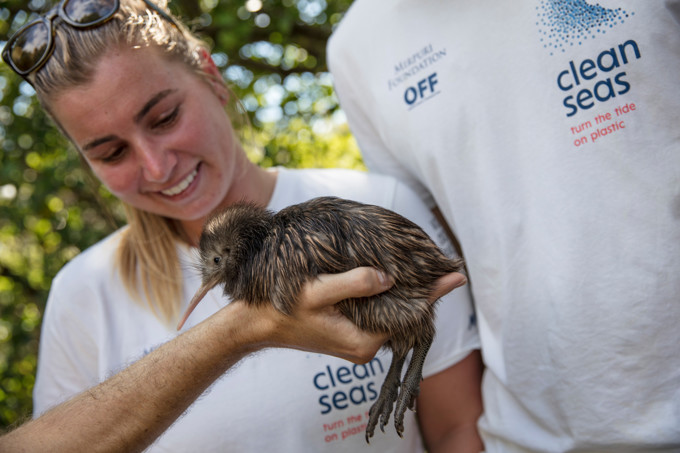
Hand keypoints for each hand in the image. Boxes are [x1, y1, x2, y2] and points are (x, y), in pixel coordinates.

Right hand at [243, 267, 466, 363]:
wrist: (256, 325)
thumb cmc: (283, 310)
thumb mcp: (317, 293)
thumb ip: (354, 284)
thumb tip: (388, 277)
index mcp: (363, 341)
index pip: (407, 315)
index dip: (432, 294)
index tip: (456, 276)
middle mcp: (365, 345)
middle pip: (402, 315)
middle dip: (421, 291)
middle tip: (440, 264)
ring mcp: (358, 341)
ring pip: (390, 313)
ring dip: (403, 291)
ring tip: (422, 266)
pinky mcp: (351, 333)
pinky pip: (378, 313)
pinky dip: (386, 295)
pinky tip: (391, 275)